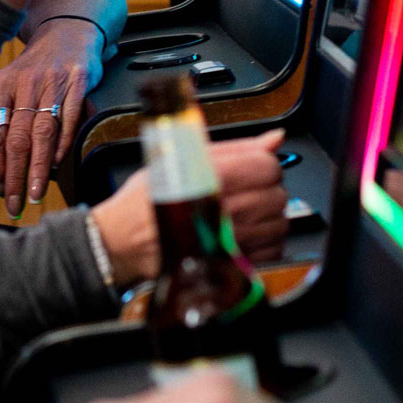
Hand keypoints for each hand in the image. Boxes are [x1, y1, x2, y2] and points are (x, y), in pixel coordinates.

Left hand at [0, 20, 100, 212]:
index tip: (1, 189)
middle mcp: (23, 83)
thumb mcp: (13, 86)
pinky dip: (63, 146)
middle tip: (15, 202)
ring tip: (36, 193)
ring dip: (38, 169)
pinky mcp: (77, 82)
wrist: (68, 32)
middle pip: (15, 139)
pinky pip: (68, 120)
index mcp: (1, 85)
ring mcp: (51, 82)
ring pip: (41, 133)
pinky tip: (58, 166)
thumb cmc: (38, 69)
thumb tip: (5, 169)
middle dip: (14, 176)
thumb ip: (7, 119)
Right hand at [91, 131, 291, 282]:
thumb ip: (236, 148)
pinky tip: (246, 233)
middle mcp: (226, 210)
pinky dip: (265, 243)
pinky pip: (272, 251)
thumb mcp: (183, 157)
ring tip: (244, 212)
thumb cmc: (146, 200)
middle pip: (277, 195)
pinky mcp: (232, 263)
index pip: (268, 165)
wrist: (123, 241)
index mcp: (214, 177)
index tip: (251, 168)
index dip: (262, 164)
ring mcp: (232, 240)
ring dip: (267, 217)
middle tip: (245, 190)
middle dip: (265, 190)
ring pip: (279, 224)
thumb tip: (274, 139)